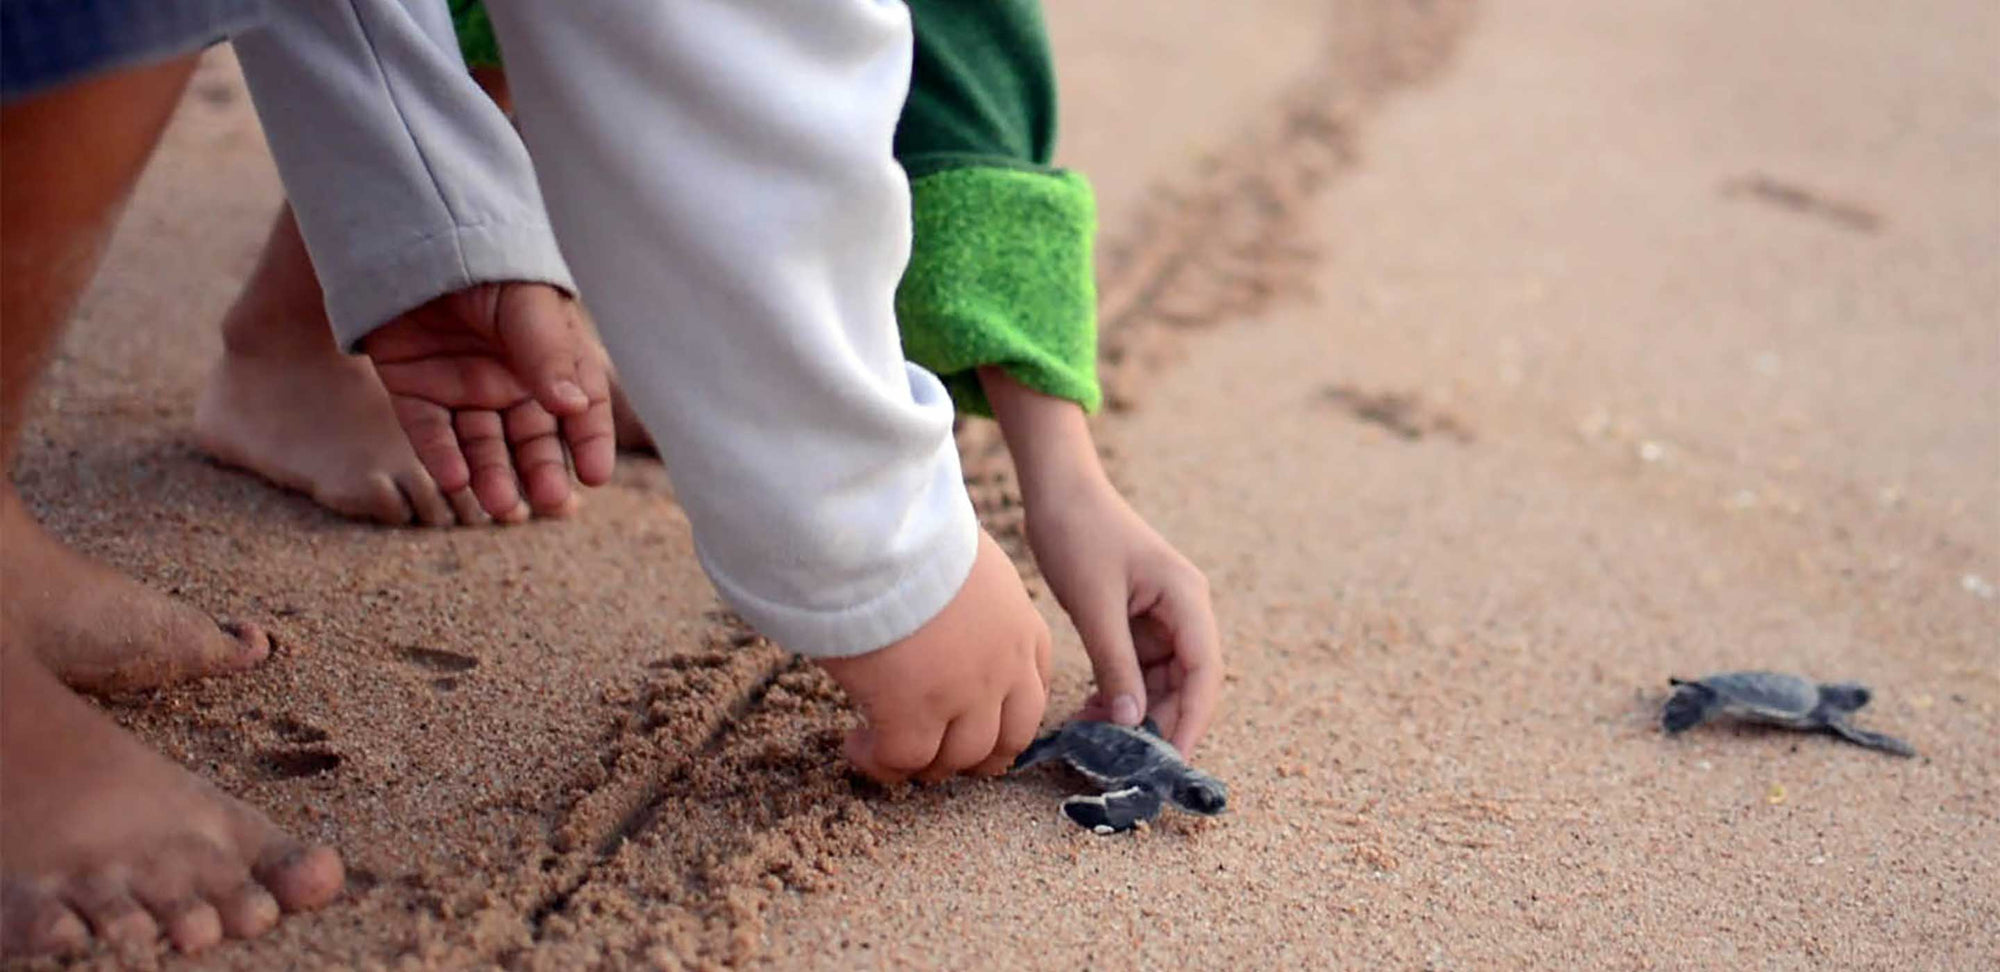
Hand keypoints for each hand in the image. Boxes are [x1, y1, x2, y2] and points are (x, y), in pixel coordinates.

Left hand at [361, 282, 614, 521]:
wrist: (412, 231)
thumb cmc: (486, 263)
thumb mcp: (526, 304)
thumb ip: (548, 354)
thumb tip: (573, 407)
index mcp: (550, 359)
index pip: (581, 409)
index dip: (590, 442)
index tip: (596, 476)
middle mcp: (510, 381)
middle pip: (532, 439)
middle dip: (541, 470)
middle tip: (546, 501)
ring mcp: (462, 388)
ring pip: (482, 446)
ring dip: (493, 475)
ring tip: (498, 504)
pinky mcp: (415, 391)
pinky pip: (430, 433)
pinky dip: (442, 458)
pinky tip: (456, 480)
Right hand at [815, 531, 1050, 783]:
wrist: (876, 533)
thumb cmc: (910, 531)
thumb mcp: (963, 559)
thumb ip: (966, 597)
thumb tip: (941, 611)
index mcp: (1020, 625)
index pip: (1033, 689)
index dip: (1005, 715)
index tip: (976, 719)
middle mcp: (1004, 666)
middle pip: (1008, 739)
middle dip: (976, 755)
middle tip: (938, 754)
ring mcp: (963, 695)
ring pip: (958, 758)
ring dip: (925, 763)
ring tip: (888, 749)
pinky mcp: (913, 713)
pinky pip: (902, 759)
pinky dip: (879, 762)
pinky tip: (855, 745)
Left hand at [981, 368, 1223, 754]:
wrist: (1056, 490)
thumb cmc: (1079, 533)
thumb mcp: (1095, 604)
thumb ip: (1115, 664)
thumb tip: (1131, 723)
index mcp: (1187, 599)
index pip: (1204, 672)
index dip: (1192, 719)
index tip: (1171, 761)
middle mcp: (1182, 611)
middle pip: (1186, 683)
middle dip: (1159, 723)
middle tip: (1127, 764)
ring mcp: (1159, 618)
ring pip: (1159, 683)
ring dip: (1133, 714)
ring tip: (1097, 743)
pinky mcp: (1133, 623)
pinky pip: (1134, 671)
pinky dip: (1116, 695)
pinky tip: (1089, 717)